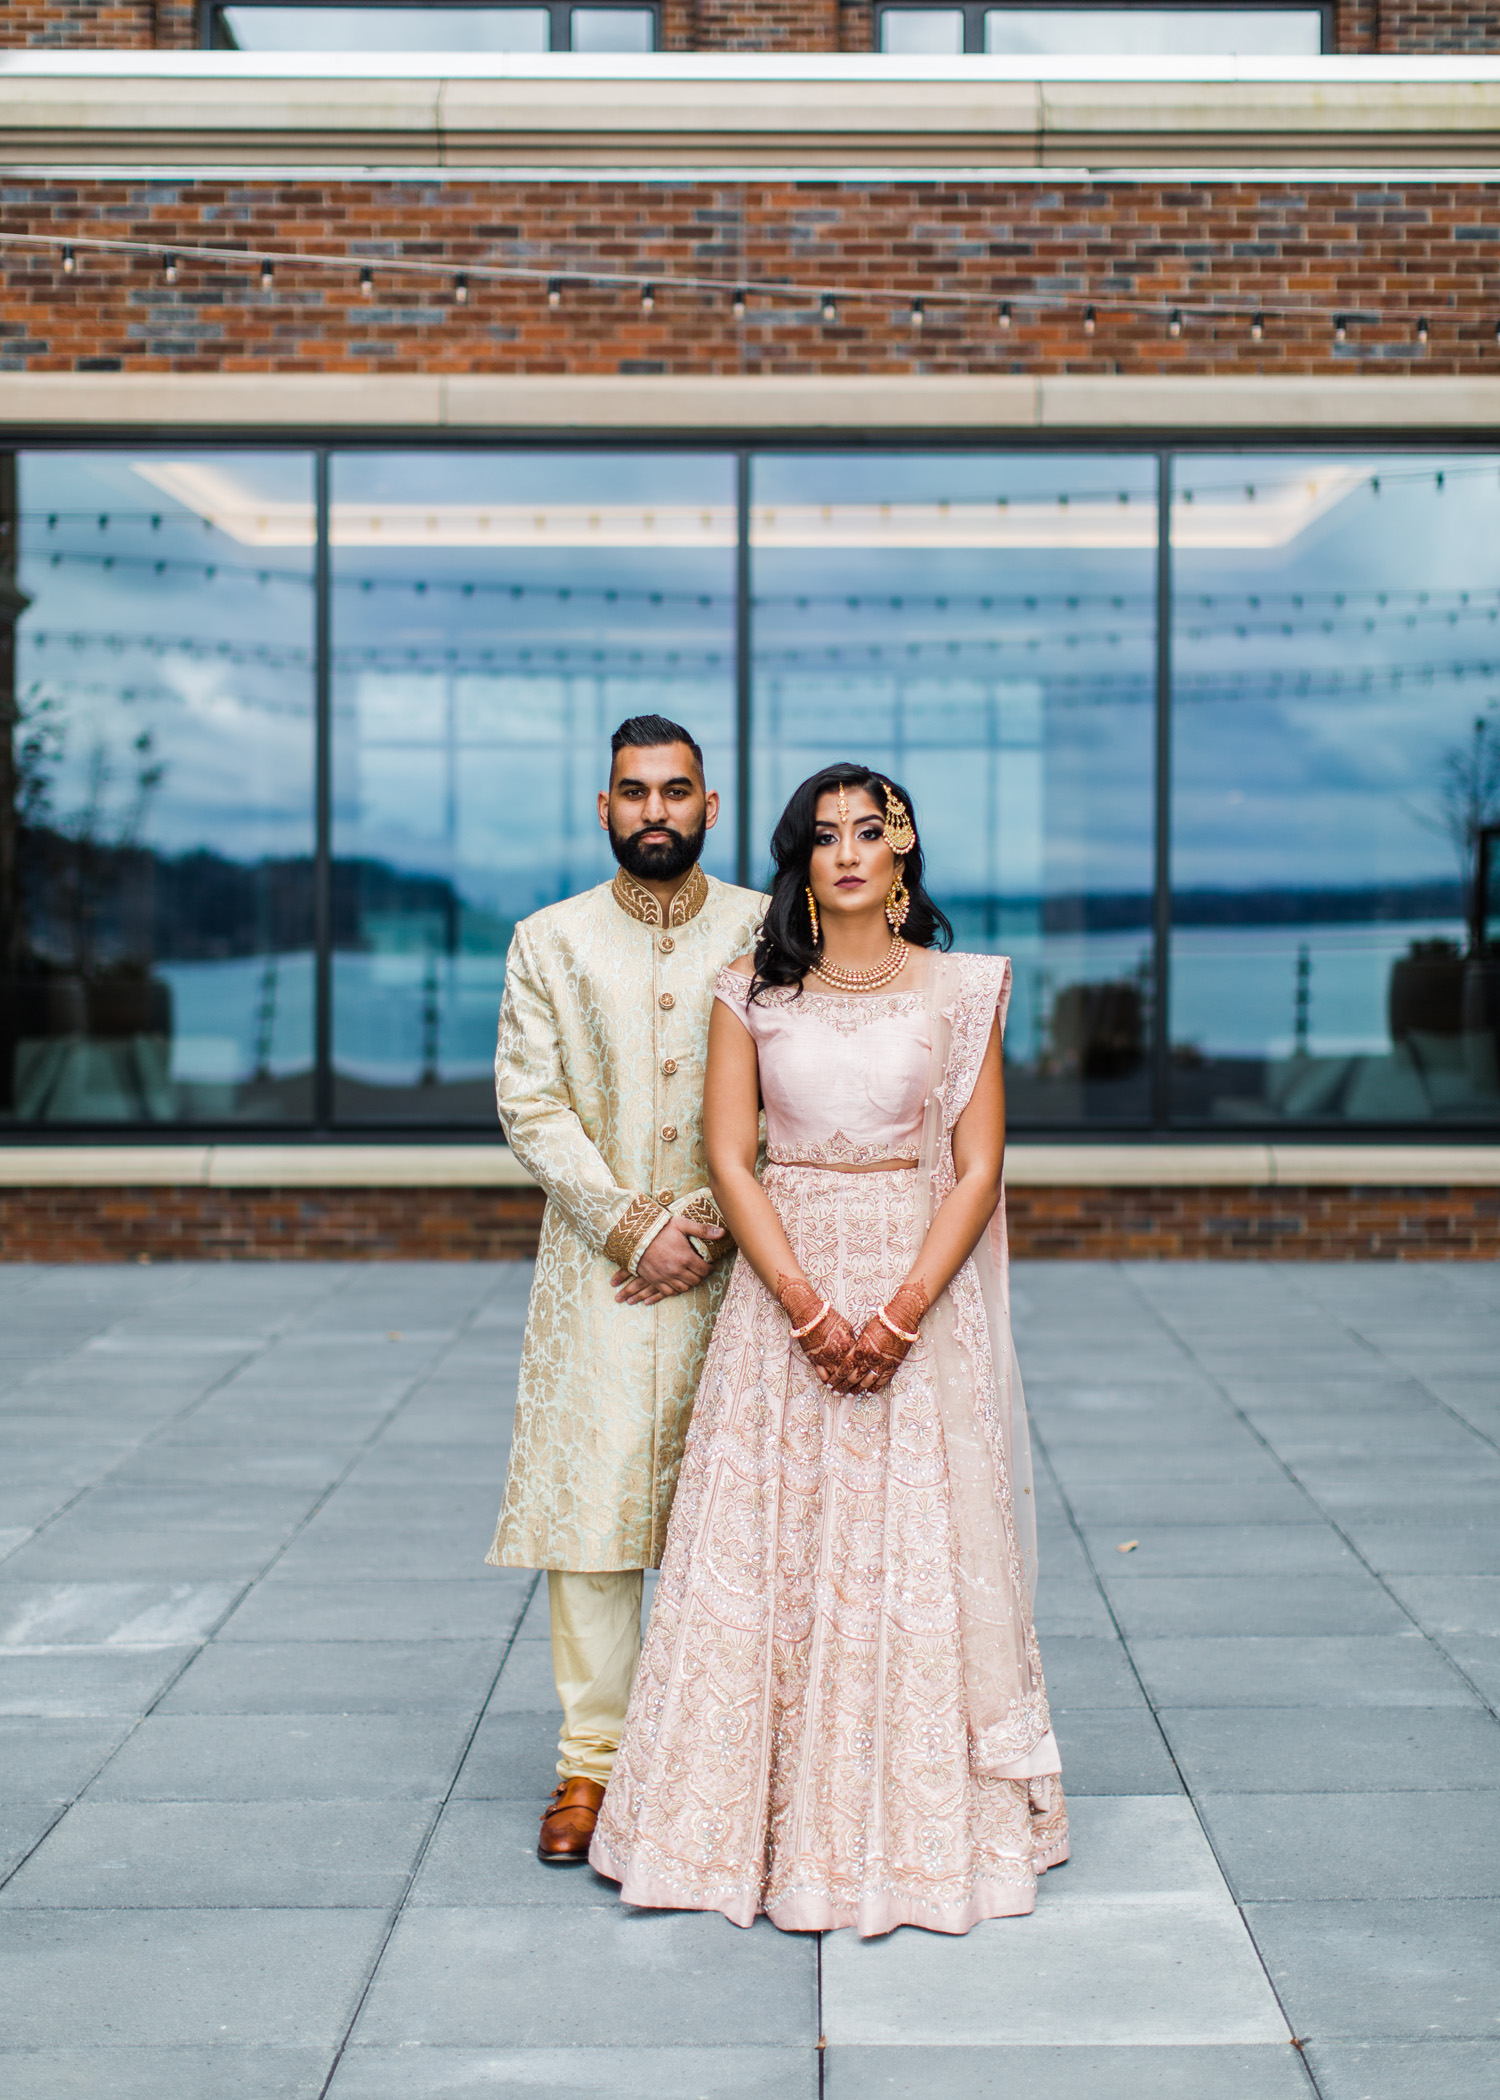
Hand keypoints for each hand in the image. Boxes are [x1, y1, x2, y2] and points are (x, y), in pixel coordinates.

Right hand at [612, 1215, 720, 1305]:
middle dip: (700, 1276)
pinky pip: (668, 1292)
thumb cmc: (659, 1228)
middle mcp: (677, 1270)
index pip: (704, 1270)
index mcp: (686, 1257)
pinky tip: (676, 1283)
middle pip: (695, 1281)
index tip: (710, 1265)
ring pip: (683, 1288)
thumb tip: (722, 1232)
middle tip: (700, 1270)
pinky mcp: (654, 1280)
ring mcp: (665, 1277)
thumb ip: (703, 1230)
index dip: (710, 1268)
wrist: (634, 1235)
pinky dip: (675, 1289)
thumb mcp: (682, 1225)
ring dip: (688, 1284)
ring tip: (689, 1276)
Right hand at [777, 1274, 856, 1386]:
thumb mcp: (846, 1327)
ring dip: (838, 1387)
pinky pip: (821, 1374)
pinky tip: (828, 1386)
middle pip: (846, 1374)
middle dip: (850, 1385)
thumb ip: (852, 1341)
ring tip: (840, 1394)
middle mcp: (837, 1354)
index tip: (864, 1382)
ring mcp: (825, 1358)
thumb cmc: (829, 1318)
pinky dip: (826, 1381)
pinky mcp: (814, 1358)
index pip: (857, 1364)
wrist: (810, 1315)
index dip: (860, 1374)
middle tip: (852, 1394)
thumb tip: (857, 1350)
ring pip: (834, 1377)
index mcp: (848, 1345)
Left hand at [833, 1279, 928, 1394]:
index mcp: (860, 1349)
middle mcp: (869, 1359)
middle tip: (836, 1393)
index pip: (845, 1368)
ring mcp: (881, 1364)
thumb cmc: (880, 1322)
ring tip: (849, 1395)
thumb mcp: (863, 1332)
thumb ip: (856, 1346)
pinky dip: (874, 1388)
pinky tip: (867, 1393)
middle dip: (843, 1386)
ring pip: (866, 1382)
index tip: (829, 1384)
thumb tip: (848, 1355)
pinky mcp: (892, 1366)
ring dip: (857, 1390)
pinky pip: (882, 1381)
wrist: (900, 1321)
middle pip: (853, 1377)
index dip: (836, 1378)